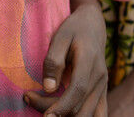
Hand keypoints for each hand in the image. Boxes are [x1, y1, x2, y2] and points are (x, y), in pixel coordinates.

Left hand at [24, 0, 107, 116]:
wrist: (93, 25)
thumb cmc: (73, 29)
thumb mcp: (60, 37)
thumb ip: (54, 62)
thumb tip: (49, 88)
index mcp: (90, 61)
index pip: (78, 90)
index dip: (62, 106)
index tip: (45, 116)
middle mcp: (100, 78)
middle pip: (81, 107)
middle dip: (57, 113)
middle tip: (30, 99)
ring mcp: (103, 87)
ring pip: (88, 114)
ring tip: (45, 109)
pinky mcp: (101, 93)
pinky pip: (97, 114)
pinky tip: (61, 113)